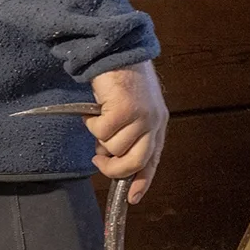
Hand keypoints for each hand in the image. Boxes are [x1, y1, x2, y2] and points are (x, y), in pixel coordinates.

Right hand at [88, 61, 168, 203]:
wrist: (117, 51)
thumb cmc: (121, 79)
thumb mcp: (133, 109)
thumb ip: (129, 132)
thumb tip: (111, 157)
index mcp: (157, 123)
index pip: (153, 159)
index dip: (142, 180)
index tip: (132, 198)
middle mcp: (153, 122)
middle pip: (135, 161)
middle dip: (113, 168)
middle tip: (98, 160)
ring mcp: (140, 117)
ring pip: (113, 147)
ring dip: (99, 135)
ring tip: (99, 116)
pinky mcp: (124, 111)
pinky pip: (101, 132)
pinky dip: (92, 123)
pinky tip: (94, 108)